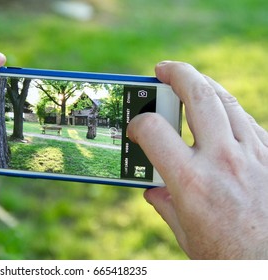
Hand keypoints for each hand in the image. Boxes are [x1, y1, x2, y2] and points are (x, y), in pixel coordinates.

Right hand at [127, 61, 267, 258]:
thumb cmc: (231, 257)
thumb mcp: (186, 235)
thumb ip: (165, 205)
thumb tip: (152, 190)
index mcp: (191, 183)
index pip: (153, 130)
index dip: (138, 123)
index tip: (135, 127)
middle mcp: (222, 161)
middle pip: (199, 96)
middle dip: (177, 74)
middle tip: (163, 69)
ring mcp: (252, 155)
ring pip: (226, 101)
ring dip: (204, 85)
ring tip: (189, 81)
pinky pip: (245, 120)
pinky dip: (226, 108)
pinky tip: (217, 112)